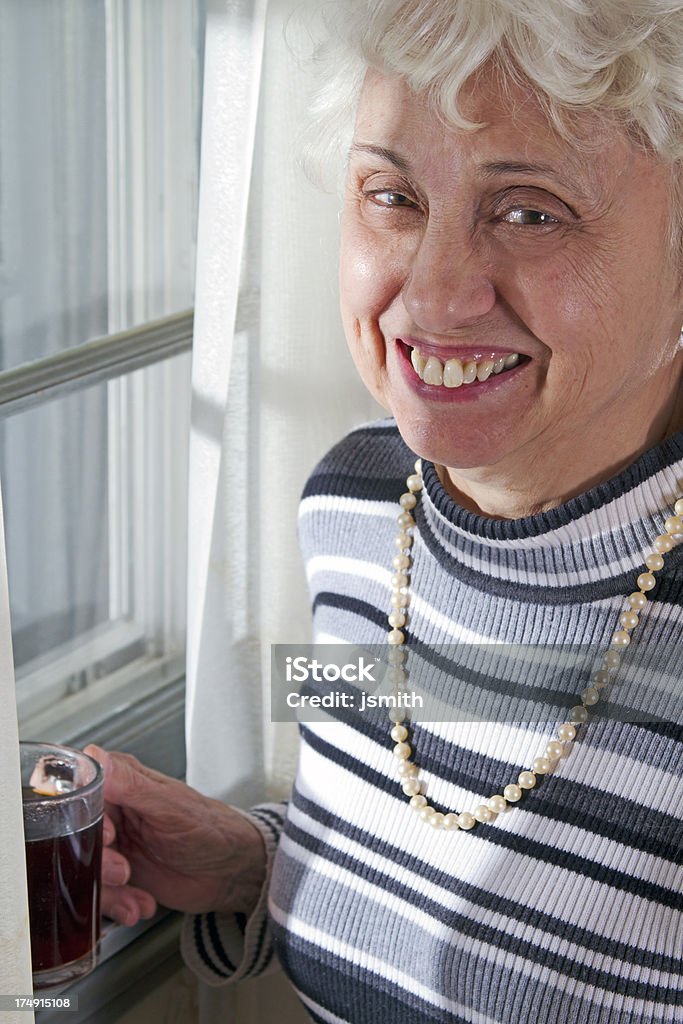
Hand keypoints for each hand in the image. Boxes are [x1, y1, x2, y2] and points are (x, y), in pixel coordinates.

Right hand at [85, 745, 266, 927]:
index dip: (83, 817)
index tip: (106, 835)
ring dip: (108, 890)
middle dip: (97, 862)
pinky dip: (117, 905)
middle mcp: (114, 813)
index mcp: (123, 784)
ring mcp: (114, 846)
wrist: (230, 872)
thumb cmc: (210, 828)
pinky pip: (100, 893)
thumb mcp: (170, 806)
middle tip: (123, 871)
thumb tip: (97, 756)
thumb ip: (131, 784)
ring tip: (134, 895)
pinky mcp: (117, 876)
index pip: (81, 792)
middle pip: (77, 836)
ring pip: (85, 869)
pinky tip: (139, 905)